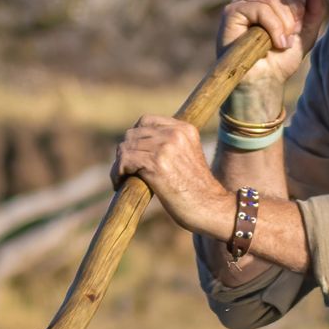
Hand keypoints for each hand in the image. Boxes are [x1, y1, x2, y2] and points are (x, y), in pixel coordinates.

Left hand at [111, 115, 238, 240]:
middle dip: (124, 152)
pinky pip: (125, 161)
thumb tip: (136, 149)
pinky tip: (120, 183)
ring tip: (121, 178)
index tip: (132, 153)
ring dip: (119, 164)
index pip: (146, 121)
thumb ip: (169, 147)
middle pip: (132, 133)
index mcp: (185, 129)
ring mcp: (166, 147)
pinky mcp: (157, 164)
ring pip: (126, 147)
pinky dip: (117, 173)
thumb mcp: (187, 158)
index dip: (134, 137)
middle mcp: (175, 134)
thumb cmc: (197, 190)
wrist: (211, 208)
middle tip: (124, 170)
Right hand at [218, 0, 326, 97]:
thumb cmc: (281, 61)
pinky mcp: (232, 13)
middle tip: (293, 34)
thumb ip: (315, 8)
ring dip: (286, 22)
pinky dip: (274, 27)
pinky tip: (276, 43)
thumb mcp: (307, 32)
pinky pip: (260, 8)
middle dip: (296, 10)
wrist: (264, 83)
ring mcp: (241, 4)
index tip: (301, 23)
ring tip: (284, 42)